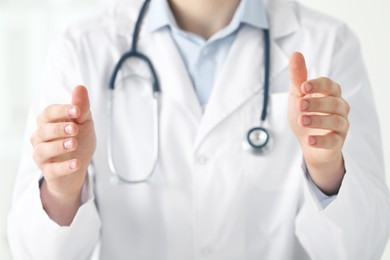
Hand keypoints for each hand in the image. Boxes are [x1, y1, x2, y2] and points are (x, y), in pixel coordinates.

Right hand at [31, 85, 95, 224]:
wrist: (78, 166)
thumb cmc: (79, 140)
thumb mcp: (84, 122)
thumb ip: (82, 107)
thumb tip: (80, 88)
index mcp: (48, 121)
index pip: (49, 112)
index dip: (62, 111)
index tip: (77, 111)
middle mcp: (40, 137)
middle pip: (43, 130)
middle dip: (58, 128)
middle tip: (74, 129)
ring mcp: (42, 155)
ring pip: (44, 150)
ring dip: (59, 146)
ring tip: (74, 144)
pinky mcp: (49, 171)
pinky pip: (53, 170)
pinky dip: (65, 167)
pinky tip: (76, 163)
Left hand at [288, 52, 348, 194]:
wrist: (308, 141)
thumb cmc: (305, 113)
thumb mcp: (298, 94)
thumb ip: (298, 77)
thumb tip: (296, 53)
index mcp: (330, 93)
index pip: (329, 85)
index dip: (318, 85)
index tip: (303, 86)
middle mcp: (339, 107)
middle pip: (333, 102)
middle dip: (316, 103)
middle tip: (300, 105)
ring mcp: (341, 125)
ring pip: (335, 120)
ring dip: (318, 120)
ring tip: (302, 120)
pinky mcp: (338, 141)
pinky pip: (333, 141)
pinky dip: (321, 140)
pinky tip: (308, 140)